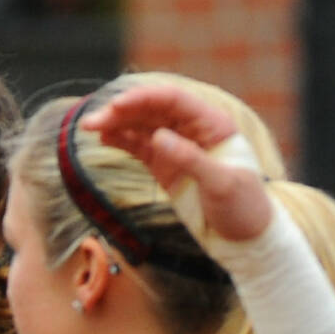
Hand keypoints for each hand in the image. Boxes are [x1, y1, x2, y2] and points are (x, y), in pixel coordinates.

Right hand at [81, 82, 272, 247]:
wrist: (243, 234)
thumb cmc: (243, 206)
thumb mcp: (221, 183)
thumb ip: (190, 158)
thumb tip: (158, 137)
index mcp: (212, 124)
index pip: (173, 100)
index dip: (143, 99)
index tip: (115, 106)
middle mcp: (192, 129)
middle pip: (152, 110)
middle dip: (122, 111)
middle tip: (91, 122)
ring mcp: (176, 146)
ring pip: (142, 126)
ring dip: (116, 124)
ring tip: (90, 128)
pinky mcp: (164, 165)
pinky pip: (139, 146)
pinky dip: (121, 140)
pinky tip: (104, 138)